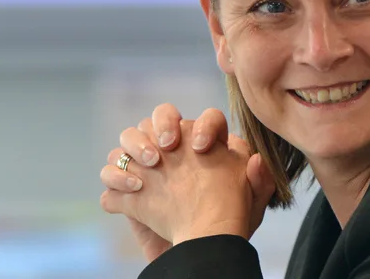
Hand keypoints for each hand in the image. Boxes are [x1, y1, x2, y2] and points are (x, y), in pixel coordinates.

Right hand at [100, 110, 274, 260]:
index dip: (204, 124)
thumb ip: (259, 181)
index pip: (204, 118)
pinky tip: (135, 192)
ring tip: (150, 165)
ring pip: (127, 139)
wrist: (203, 252)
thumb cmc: (228, 225)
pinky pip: (110, 177)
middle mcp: (175, 151)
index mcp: (205, 145)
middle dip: (161, 124)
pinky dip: (116, 180)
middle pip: (158, 117)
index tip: (203, 147)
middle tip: (168, 147)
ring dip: (134, 145)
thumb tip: (255, 159)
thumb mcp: (252, 205)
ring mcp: (148, 169)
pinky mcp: (128, 193)